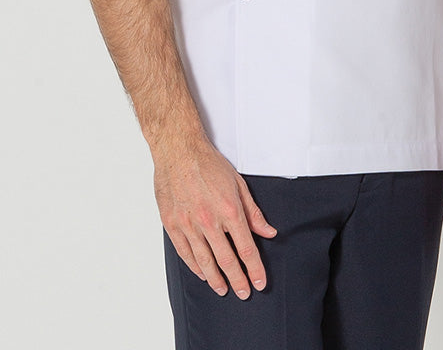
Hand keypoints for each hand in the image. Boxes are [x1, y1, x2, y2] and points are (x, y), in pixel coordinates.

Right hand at [153, 137, 276, 297]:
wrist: (179, 152)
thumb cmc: (209, 164)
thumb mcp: (239, 184)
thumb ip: (253, 212)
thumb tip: (268, 231)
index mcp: (229, 210)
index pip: (246, 248)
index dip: (254, 269)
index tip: (259, 282)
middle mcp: (209, 221)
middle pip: (226, 260)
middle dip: (238, 279)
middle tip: (244, 292)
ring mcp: (188, 225)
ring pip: (204, 261)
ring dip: (216, 279)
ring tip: (224, 289)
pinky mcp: (172, 225)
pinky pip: (185, 253)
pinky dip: (195, 267)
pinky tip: (203, 274)